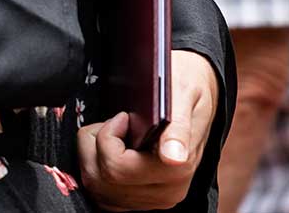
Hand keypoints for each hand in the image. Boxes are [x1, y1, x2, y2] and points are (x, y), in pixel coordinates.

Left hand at [78, 50, 218, 210]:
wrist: (197, 97)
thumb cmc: (186, 87)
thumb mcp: (183, 94)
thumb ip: (178, 127)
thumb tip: (174, 157)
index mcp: (177, 169)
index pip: (118, 168)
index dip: (108, 139)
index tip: (122, 116)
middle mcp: (166, 192)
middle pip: (102, 179)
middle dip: (95, 143)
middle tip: (114, 121)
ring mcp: (152, 199)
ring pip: (97, 187)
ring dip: (92, 155)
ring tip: (112, 132)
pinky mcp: (140, 201)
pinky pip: (102, 193)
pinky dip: (96, 168)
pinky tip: (111, 149)